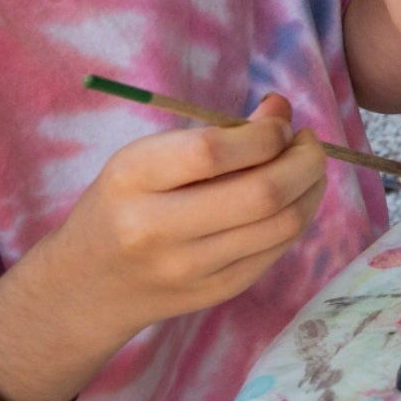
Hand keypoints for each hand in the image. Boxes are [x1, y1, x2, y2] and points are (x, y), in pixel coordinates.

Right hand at [33, 95, 330, 345]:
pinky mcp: (217, 290)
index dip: (264, 133)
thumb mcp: (146, 158)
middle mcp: (157, 228)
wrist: (88, 285)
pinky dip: (298, 215)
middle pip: (262, 193)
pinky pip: (279, 248)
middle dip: (305, 160)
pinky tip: (293, 198)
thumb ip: (215, 134)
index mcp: (133, 179)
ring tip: (307, 166)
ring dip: (312, 187)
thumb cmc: (125, 203)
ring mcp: (189, 267)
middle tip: (307, 143)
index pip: (213, 152)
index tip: (279, 122)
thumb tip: (283, 109)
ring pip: (283, 224)